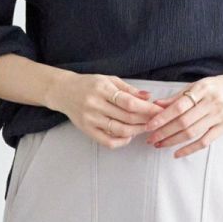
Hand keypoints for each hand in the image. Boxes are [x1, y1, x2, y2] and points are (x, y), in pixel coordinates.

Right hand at [49, 73, 164, 147]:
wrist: (64, 92)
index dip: (147, 108)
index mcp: (102, 89)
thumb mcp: (108, 80)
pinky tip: (129, 136)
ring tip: (146, 127)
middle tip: (157, 120)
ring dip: (137, 131)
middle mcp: (95, 105)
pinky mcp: (87, 130)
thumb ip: (129, 89)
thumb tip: (148, 96)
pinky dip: (121, 142)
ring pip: (120, 130)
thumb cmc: (89, 84)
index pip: (129, 102)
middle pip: (127, 117)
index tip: (159, 110)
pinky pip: (107, 142)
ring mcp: (90, 119)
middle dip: (146, 120)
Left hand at [140, 72, 222, 157]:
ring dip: (173, 141)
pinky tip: (177, 153)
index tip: (149, 125)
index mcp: (202, 89)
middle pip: (184, 122)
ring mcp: (219, 116)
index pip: (179, 106)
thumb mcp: (197, 86)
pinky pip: (205, 141)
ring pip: (192, 132)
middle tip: (150, 139)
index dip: (163, 117)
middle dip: (164, 132)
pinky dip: (190, 149)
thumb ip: (177, 96)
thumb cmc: (216, 87)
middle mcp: (211, 103)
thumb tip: (156, 105)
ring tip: (159, 145)